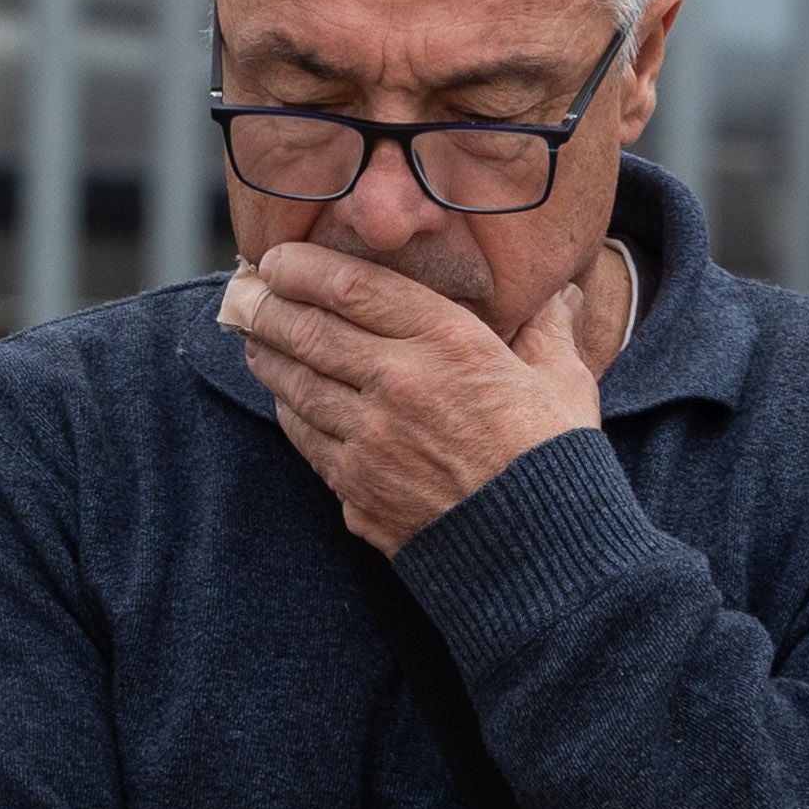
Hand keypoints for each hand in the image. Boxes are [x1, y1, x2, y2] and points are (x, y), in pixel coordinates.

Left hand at [223, 241, 602, 552]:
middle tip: (246, 293)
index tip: (279, 258)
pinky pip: (304, 436)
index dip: (306, 267)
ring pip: (296, 383)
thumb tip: (557, 293)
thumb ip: (545, 329)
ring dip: (267, 355)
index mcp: (451, 344)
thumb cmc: (553, 459)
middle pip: (310, 331)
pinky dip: (287, 408)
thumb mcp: (562, 381)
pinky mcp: (354, 486)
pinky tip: (283, 395)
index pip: (356, 288)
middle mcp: (400, 384)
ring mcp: (369, 439)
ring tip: (255, 337)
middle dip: (268, 307)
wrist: (537, 551)